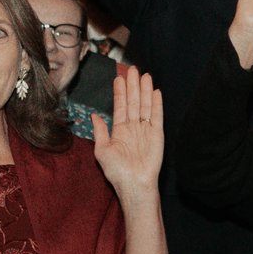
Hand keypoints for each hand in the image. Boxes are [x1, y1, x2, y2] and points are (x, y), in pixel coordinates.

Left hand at [91, 66, 165, 201]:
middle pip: (133, 101)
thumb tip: (94, 116)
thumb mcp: (102, 150)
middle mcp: (133, 127)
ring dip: (145, 90)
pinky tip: (156, 91)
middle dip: (133, 85)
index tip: (119, 77)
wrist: (134, 184)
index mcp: (119, 130)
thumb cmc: (117, 171)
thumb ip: (100, 131)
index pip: (120, 106)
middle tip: (133, 69)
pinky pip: (157, 116)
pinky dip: (156, 103)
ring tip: (144, 75)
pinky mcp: (157, 134)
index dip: (120, 91)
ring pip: (145, 105)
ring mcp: (146, 130)